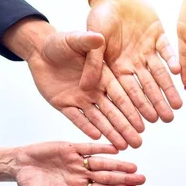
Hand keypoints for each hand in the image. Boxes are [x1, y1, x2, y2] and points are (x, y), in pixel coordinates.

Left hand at [9, 19, 143, 148]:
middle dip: (126, 127)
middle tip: (139, 143)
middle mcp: (95, 91)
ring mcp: (80, 99)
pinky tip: (97, 138)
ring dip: (110, 132)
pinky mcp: (64, 104)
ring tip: (123, 147)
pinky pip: (76, 118)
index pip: (120, 95)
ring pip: (98, 119)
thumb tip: (99, 38)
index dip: (133, 108)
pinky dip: (86, 127)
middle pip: (113, 112)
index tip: (146, 120)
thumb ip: (86, 42)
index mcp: (102, 76)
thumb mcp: (73, 39)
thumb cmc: (60, 43)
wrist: (39, 51)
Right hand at [14, 142, 144, 185]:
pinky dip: (101, 148)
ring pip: (101, 163)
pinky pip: (88, 148)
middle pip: (106, 177)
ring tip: (134, 167)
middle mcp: (80, 174)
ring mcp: (77, 161)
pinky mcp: (70, 147)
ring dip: (117, 165)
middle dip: (124, 179)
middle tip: (142, 180)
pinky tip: (115, 149)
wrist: (18, 166)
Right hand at [86, 0, 181, 123]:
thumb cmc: (98, 18)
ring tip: (176, 107)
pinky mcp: (158, 36)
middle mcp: (134, 63)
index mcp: (118, 67)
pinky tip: (178, 72)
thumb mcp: (90, 40)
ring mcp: (147, 51)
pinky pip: (167, 50)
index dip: (134, 108)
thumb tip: (85, 87)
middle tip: (166, 120)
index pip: (127, 93)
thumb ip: (92, 63)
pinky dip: (173, 59)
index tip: (142, 124)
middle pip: (147, 88)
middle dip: (155, 104)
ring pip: (160, 74)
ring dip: (168, 90)